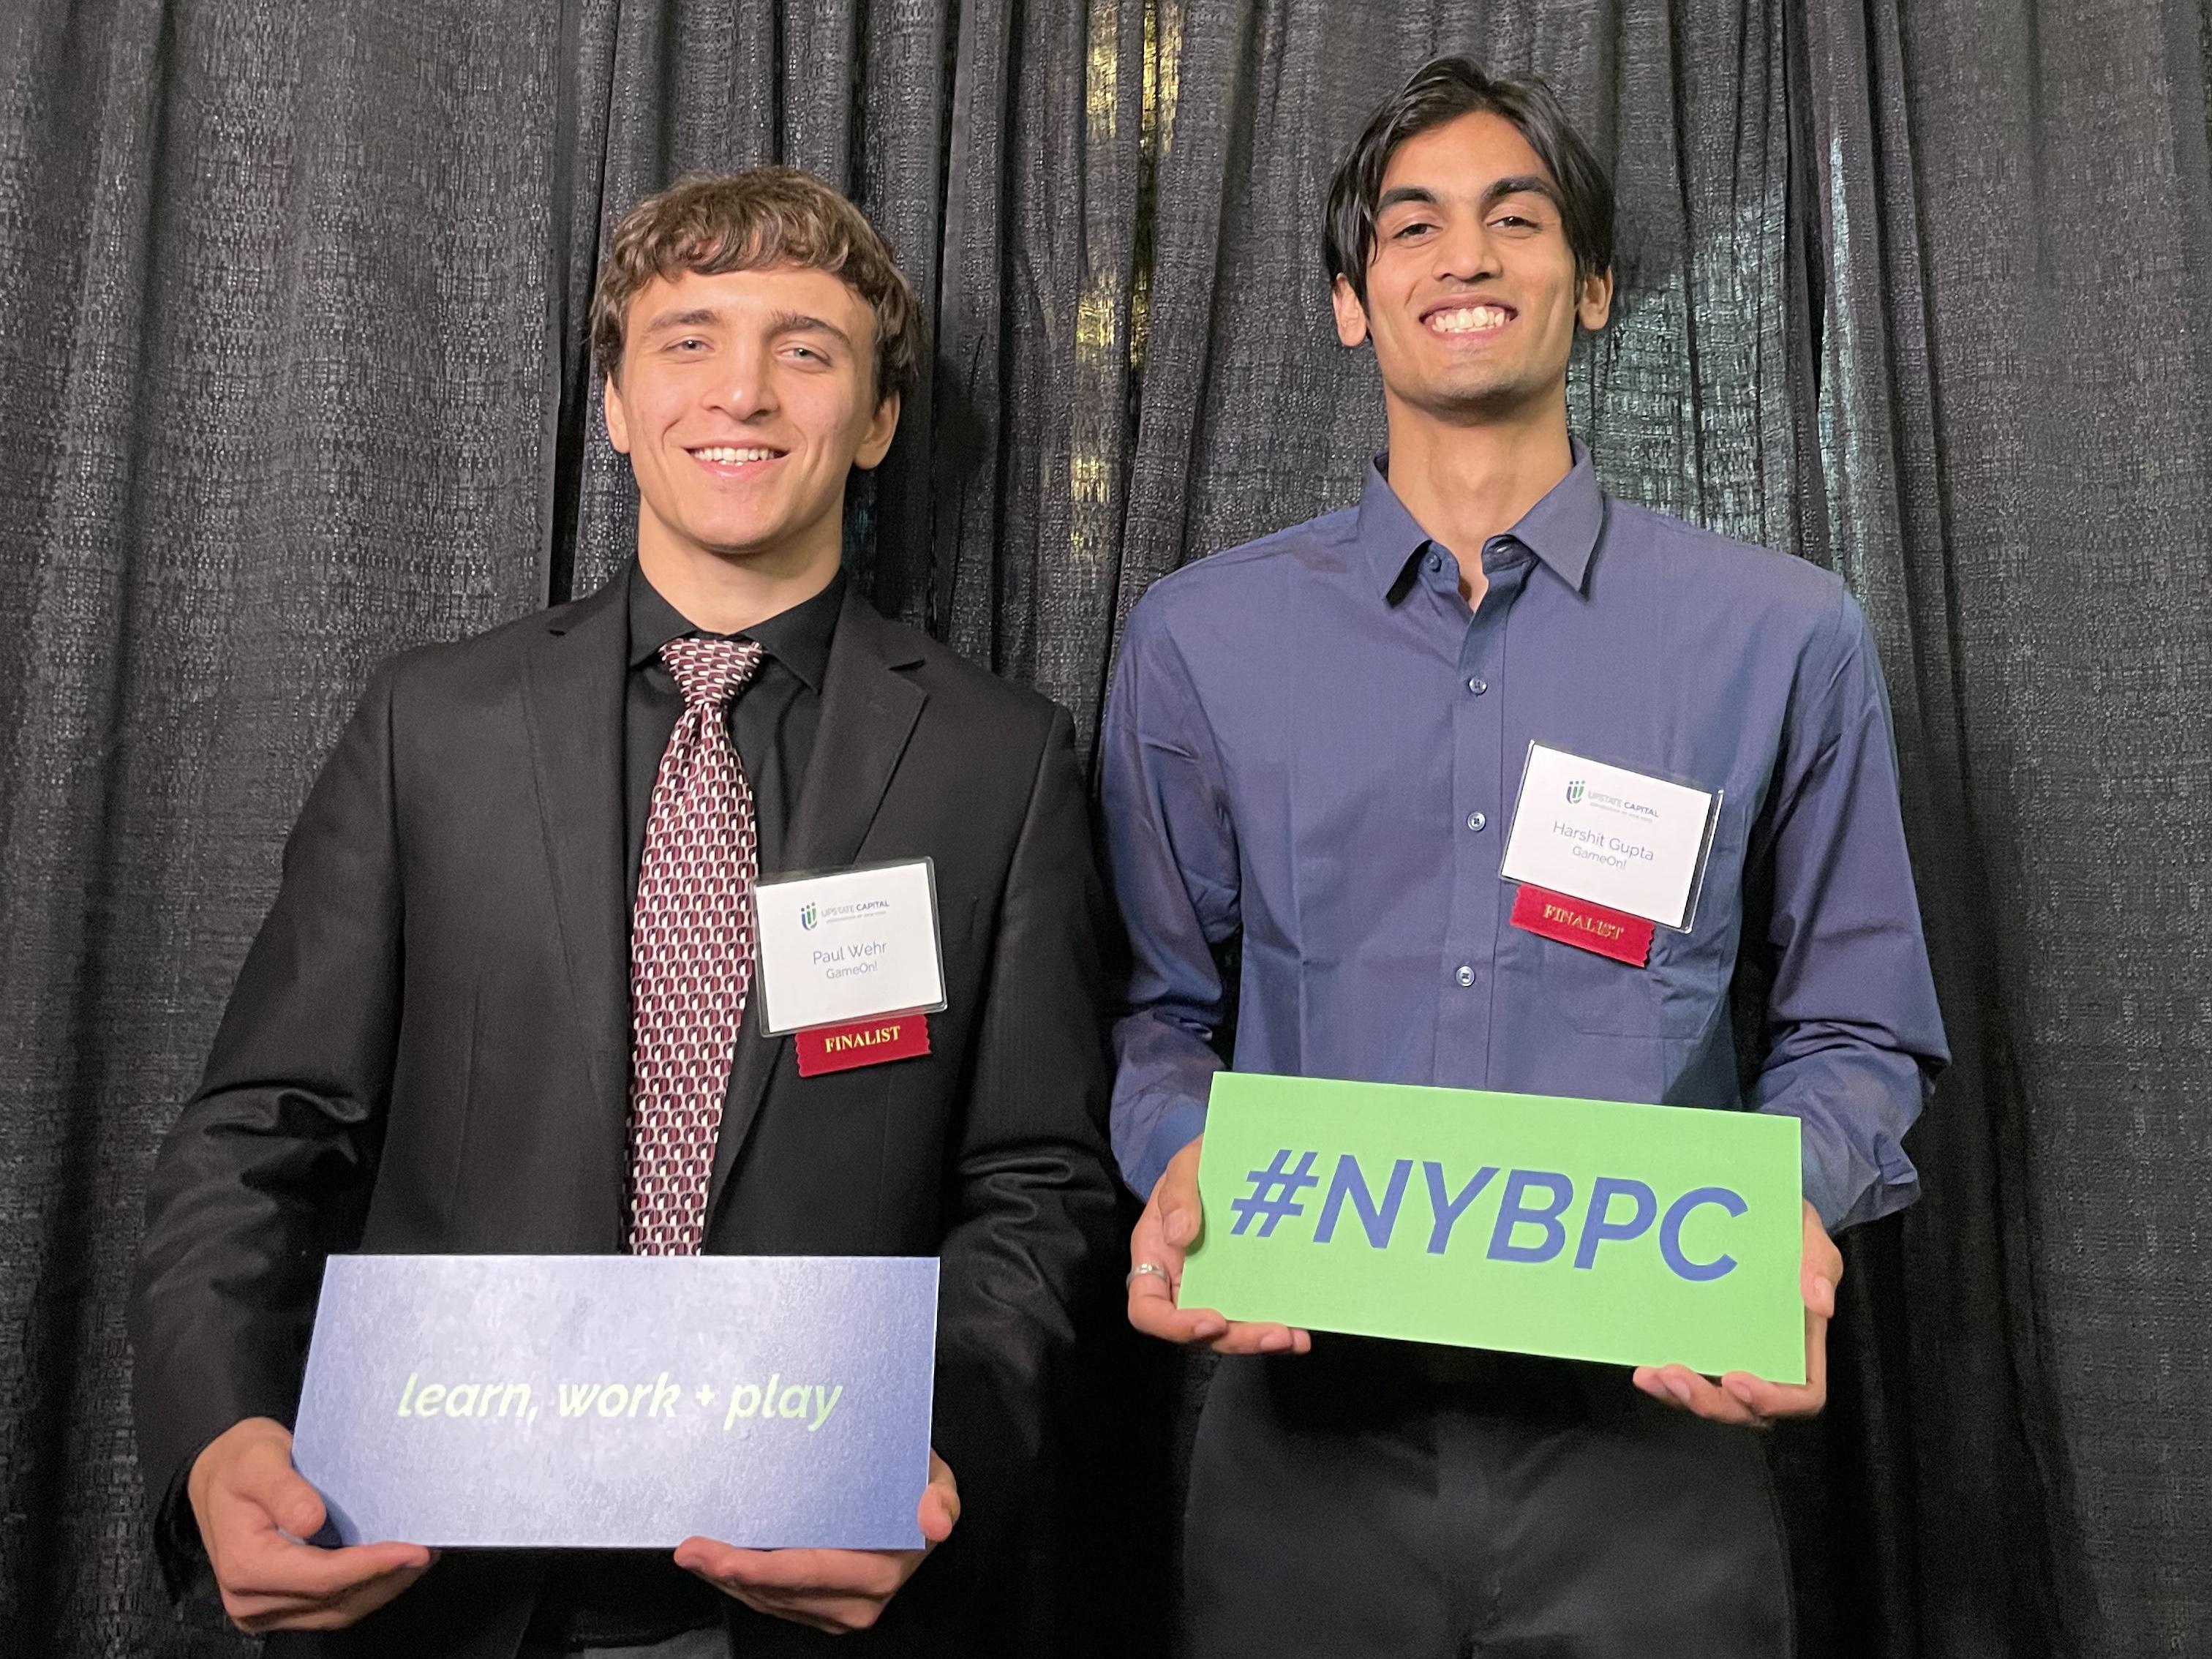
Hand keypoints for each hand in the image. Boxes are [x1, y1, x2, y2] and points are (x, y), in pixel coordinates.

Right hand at [187, 1417, 434, 1631]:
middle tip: (428, 1551)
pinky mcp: (277, 1606)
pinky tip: (391, 1567)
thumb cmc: (239, 1465)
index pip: (322, 1576)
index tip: (413, 1549)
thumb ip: (284, 1490)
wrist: (217, 1477)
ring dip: (382, 1588)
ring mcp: (262, 1609)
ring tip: (418, 1558)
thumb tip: (312, 1521)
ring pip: (337, 1611)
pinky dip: (364, 1589)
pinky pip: (328, 1607)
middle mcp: (249, 1599)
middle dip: (387, 1578)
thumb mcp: (257, 1460)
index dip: (371, 1565)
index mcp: (245, 1565)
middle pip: (334, 1600)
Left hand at [674, 1449, 957, 1633]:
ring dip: (727, 1580)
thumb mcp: (938, 1482)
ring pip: (769, 1600)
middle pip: (778, 1592)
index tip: (721, 1554)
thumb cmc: (918, 1490)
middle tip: (688, 1550)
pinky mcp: (821, 1611)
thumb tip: (934, 1520)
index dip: (760, 1567)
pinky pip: (773, 1602)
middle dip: (728, 1573)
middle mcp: (857, 1602)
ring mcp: (837, 1612)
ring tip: (694, 1554)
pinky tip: (719, 1565)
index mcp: (878, 1571)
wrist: (921, 1515)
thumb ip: (938, 1498)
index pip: (808, 1572)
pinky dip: (742, 1583)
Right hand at [1125, 1137, 1311, 1356]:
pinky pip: (1257, 1315)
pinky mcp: (1247, 1287)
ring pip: (1231, 1331)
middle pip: (1198, 1331)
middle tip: (1272, 1333)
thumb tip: (1180, 1235)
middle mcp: (1183, 1283)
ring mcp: (1216, 1288)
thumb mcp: (1185, 1166)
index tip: (1212, 1319)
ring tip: (1293, 1337)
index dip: (1176, 1326)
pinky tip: (1301, 1332)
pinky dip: (1279, 1328)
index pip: (1149, 1310)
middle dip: (1235, 1338)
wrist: (1238, 1154)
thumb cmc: (1202, 1162)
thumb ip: (1177, 1195)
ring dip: (1260, 1340)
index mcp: (1156, 1259)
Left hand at [1632, 1199, 1841, 1426]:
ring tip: (1655, 1376)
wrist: (1744, 1206)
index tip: (1737, 1380)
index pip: (1803, 1395)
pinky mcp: (1699, 1347)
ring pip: (1713, 1400)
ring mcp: (1731, 1356)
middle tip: (1678, 1377)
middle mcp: (1768, 1359)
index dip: (1773, 1401)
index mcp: (1803, 1343)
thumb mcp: (1807, 1232)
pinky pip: (1685, 1380)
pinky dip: (1664, 1383)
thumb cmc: (1784, 1226)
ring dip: (1681, 1397)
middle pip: (1748, 1409)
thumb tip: (1820, 1301)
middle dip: (1712, 1403)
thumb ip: (1818, 1261)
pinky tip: (1644, 1371)